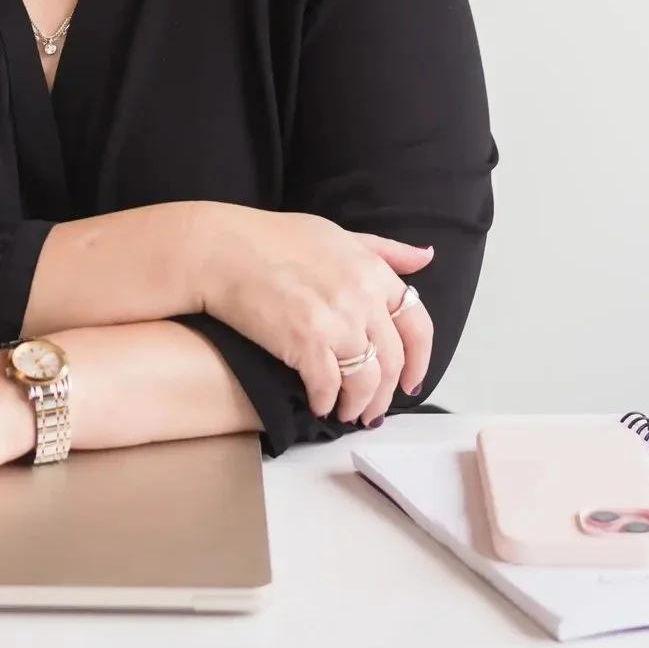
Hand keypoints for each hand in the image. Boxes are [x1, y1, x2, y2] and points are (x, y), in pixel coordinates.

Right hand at [194, 208, 434, 425]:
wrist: (222, 249)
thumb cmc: (273, 238)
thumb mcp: (339, 234)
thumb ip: (385, 249)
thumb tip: (426, 256)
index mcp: (373, 271)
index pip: (418, 324)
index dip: (420, 361)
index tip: (410, 382)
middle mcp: (363, 297)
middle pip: (393, 361)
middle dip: (385, 394)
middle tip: (372, 410)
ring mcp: (336, 321)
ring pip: (366, 380)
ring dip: (359, 405)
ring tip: (347, 413)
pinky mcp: (306, 343)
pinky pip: (329, 387)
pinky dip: (327, 402)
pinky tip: (320, 405)